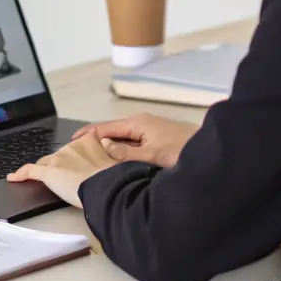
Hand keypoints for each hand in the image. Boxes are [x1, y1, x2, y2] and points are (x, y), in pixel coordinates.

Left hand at [7, 134, 117, 207]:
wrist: (107, 187)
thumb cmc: (115, 179)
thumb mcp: (117, 163)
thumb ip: (109, 159)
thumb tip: (110, 166)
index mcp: (89, 141)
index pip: (78, 146)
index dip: (77, 157)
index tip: (80, 165)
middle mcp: (72, 146)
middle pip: (61, 156)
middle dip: (64, 166)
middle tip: (75, 181)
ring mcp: (59, 158)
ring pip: (47, 163)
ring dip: (50, 172)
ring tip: (59, 184)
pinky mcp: (49, 172)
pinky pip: (30, 171)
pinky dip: (21, 174)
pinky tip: (13, 178)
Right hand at [70, 112, 198, 168]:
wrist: (207, 146)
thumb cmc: (182, 148)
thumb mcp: (150, 154)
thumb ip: (126, 152)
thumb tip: (104, 147)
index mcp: (136, 123)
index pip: (105, 127)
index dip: (88, 134)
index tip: (72, 141)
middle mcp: (140, 122)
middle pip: (111, 130)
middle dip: (95, 139)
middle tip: (78, 150)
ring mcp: (147, 128)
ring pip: (121, 136)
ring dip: (108, 144)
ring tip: (92, 155)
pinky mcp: (154, 136)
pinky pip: (130, 140)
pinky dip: (120, 147)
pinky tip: (116, 157)